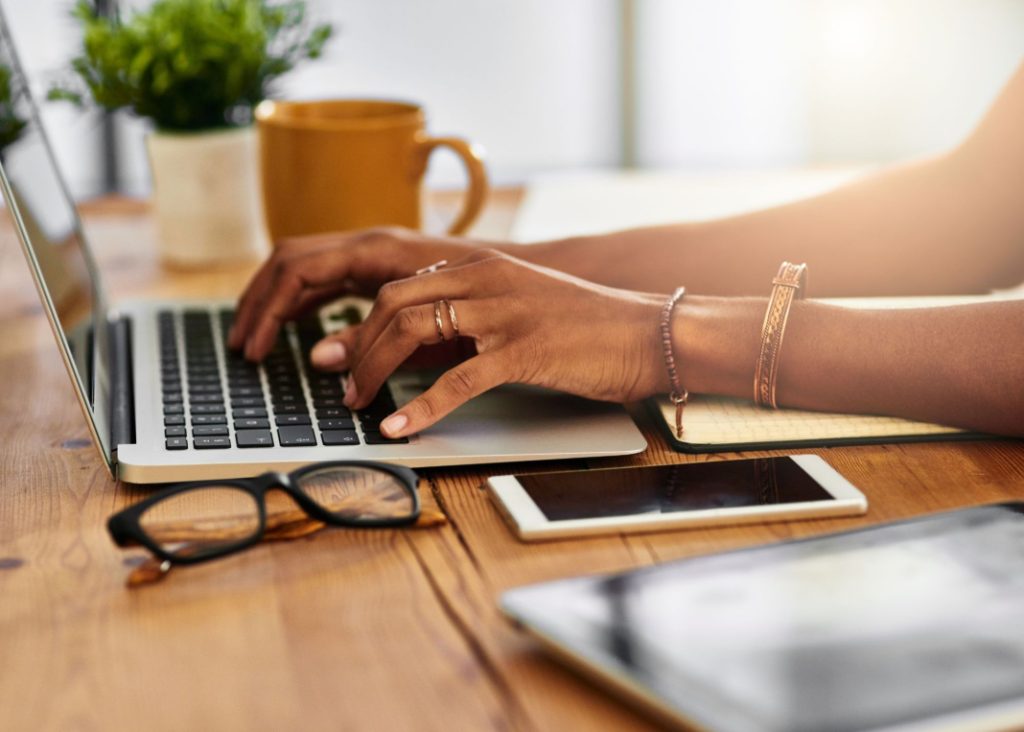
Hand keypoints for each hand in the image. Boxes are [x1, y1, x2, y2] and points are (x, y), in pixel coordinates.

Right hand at [228, 227, 483, 359]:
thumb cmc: (484, 295)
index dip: (268, 310)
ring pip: (303, 265)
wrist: (521, 274)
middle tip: (241, 345)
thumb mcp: (427, 325)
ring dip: (275, 300)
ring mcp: (372, 252)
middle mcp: (368, 243)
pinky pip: (326, 276)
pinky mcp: (380, 267)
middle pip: (290, 261)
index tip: (254, 347)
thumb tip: (319, 358)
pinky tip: (293, 326)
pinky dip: (301, 300)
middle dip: (259, 302)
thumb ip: (372, 339)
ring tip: (255, 339)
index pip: (298, 269)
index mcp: (375, 249)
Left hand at [317, 249, 667, 437]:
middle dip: (356, 346)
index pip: (400, 286)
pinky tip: (400, 428)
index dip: (360, 322)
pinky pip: (456, 381)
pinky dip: (420, 408)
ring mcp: (503, 313)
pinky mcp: (522, 351)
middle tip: (338, 381)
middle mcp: (485, 280)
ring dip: (374, 371)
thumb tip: (427, 342)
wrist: (646, 332)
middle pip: (394, 304)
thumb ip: (473, 314)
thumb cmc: (586, 325)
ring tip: (358, 402)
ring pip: (414, 332)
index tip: (338, 352)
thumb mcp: (520, 305)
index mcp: (481, 267)